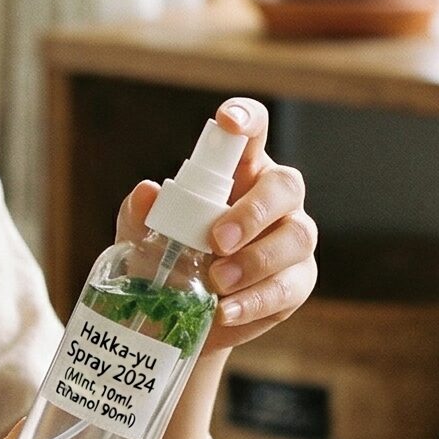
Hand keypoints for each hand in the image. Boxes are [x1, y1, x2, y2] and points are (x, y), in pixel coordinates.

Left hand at [117, 97, 317, 354]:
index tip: (228, 122)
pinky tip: (226, 311)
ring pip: (297, 237)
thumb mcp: (142, 238)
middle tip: (216, 240)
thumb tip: (147, 193)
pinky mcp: (298, 281)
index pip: (252, 131)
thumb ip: (140, 215)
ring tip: (215, 282)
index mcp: (239, 171)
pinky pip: (290, 286)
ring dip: (255, 261)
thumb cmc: (164, 261)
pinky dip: (256, 300)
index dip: (246, 118)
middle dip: (253, 212)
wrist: (176, 320)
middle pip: (286, 185)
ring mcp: (292, 239)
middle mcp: (274, 199)